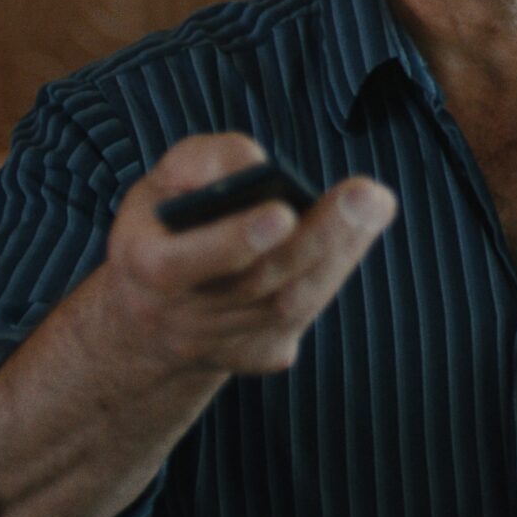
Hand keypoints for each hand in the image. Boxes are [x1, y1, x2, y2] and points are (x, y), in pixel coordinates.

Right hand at [94, 133, 394, 379]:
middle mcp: (180, 317)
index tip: (283, 212)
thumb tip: (252, 164)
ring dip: (337, 254)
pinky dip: (330, 274)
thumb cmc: (165, 228)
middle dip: (315, 239)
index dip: (234, 240)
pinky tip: (357, 235)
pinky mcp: (256, 355)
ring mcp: (221, 345)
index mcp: (144, 266)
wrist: (151, 313)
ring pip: (287, 306)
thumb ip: (200, 161)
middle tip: (363, 198)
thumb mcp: (162, 183)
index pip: (183, 264)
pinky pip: (301, 321)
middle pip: (255, 286)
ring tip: (372, 206)